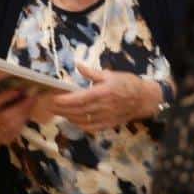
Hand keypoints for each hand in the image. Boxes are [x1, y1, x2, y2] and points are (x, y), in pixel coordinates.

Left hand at [47, 63, 161, 133]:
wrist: (144, 99)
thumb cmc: (127, 83)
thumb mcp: (110, 74)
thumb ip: (92, 73)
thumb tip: (78, 65)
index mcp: (103, 92)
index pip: (80, 98)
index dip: (65, 100)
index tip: (53, 98)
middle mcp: (103, 106)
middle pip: (78, 110)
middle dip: (61, 109)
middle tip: (48, 106)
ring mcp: (106, 117)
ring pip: (82, 120)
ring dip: (68, 117)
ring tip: (57, 112)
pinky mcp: (109, 124)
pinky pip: (92, 127)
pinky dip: (80, 125)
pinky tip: (72, 120)